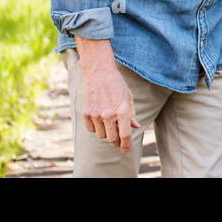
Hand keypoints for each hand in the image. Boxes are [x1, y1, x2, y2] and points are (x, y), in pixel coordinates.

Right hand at [75, 38, 139, 152]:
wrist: (98, 72)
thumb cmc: (116, 84)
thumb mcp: (128, 97)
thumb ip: (132, 114)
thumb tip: (135, 127)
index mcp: (122, 110)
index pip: (125, 135)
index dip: (126, 145)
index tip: (125, 150)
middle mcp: (109, 115)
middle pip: (112, 139)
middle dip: (116, 142)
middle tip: (118, 140)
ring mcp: (96, 115)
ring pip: (101, 135)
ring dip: (106, 133)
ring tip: (109, 123)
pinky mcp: (86, 113)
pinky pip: (91, 129)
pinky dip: (96, 128)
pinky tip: (99, 119)